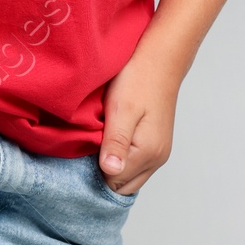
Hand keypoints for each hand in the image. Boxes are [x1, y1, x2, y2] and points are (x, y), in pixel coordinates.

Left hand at [98, 47, 180, 195]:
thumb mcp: (121, 109)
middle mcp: (157, 159)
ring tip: (99, 142)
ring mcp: (159, 153)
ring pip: (129, 176)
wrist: (160, 59)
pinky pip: (135, 164)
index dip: (94, 170)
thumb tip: (110, 171)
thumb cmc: (138, 79)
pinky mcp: (156, 144)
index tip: (84, 150)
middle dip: (103, 173)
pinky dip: (121, 158)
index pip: (113, 183)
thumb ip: (116, 143)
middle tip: (88, 148)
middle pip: (123, 186)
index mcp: (148, 153)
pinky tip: (111, 139)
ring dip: (112, 166)